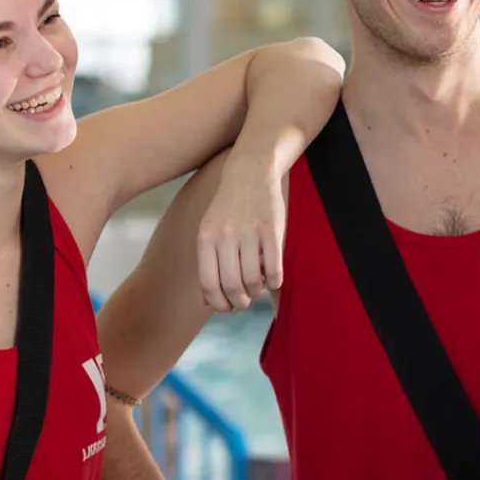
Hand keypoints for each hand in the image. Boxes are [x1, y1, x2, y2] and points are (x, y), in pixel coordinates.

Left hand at [197, 151, 285, 311]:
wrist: (250, 171)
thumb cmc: (229, 208)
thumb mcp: (209, 231)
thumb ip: (207, 265)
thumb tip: (205, 301)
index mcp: (206, 238)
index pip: (209, 284)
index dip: (219, 304)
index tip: (228, 307)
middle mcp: (225, 236)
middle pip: (232, 286)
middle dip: (240, 302)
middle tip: (245, 301)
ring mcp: (249, 232)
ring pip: (253, 280)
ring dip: (257, 292)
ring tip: (258, 286)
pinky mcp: (272, 230)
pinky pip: (274, 269)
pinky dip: (274, 282)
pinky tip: (272, 278)